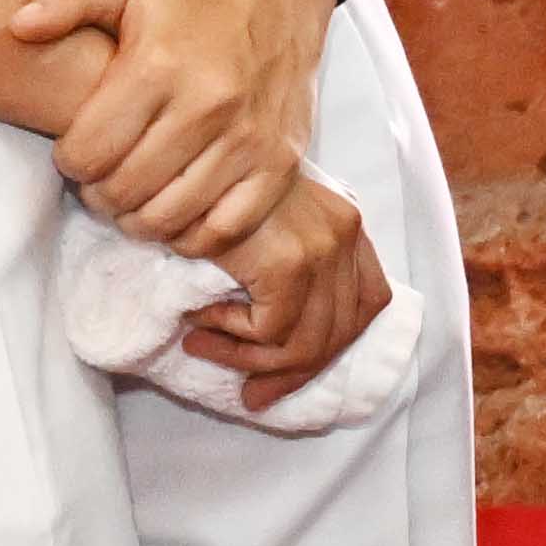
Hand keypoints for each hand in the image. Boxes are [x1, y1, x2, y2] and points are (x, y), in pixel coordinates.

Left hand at [12, 0, 331, 258]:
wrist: (273, 7)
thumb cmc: (187, 6)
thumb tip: (18, 26)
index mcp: (159, 66)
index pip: (93, 149)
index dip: (69, 164)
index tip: (71, 157)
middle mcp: (208, 107)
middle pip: (128, 188)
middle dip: (99, 196)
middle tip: (96, 186)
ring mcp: (249, 141)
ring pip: (172, 215)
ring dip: (138, 222)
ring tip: (128, 205)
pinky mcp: (279, 166)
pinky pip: (226, 228)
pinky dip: (191, 238)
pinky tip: (173, 221)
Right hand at [183, 175, 392, 410]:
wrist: (174, 150)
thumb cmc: (204, 185)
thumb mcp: (262, 220)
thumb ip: (290, 261)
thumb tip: (283, 341)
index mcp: (347, 223)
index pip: (370, 304)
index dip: (335, 346)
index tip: (296, 369)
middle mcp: (344, 234)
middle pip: (339, 333)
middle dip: (292, 376)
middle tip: (252, 396)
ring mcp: (321, 249)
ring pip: (304, 344)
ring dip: (249, 360)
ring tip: (203, 349)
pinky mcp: (288, 264)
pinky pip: (271, 332)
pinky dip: (233, 337)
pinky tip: (201, 318)